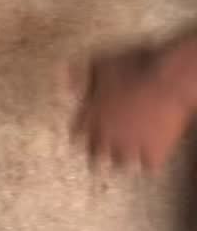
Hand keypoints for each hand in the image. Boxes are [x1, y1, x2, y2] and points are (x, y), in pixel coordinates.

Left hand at [73, 48, 193, 170]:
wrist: (168, 80)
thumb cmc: (137, 68)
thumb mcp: (103, 65)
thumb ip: (82, 75)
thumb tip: (64, 76)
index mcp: (91, 116)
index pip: (77, 133)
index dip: (82, 133)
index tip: (85, 134)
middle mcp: (105, 135)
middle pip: (94, 154)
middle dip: (97, 153)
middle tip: (102, 152)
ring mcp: (129, 146)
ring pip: (120, 162)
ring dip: (122, 158)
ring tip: (126, 156)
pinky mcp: (151, 153)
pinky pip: (148, 165)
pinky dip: (149, 161)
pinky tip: (150, 157)